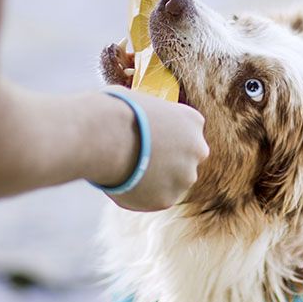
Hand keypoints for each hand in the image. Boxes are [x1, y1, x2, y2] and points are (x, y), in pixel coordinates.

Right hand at [96, 87, 207, 211]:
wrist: (105, 136)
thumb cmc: (116, 112)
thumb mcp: (142, 102)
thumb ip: (152, 117)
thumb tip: (140, 121)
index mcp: (193, 120)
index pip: (187, 133)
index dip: (166, 137)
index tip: (149, 140)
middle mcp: (197, 149)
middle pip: (185, 160)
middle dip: (167, 161)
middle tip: (141, 161)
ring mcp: (185, 177)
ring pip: (172, 182)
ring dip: (155, 180)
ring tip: (126, 172)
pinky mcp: (167, 199)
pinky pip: (155, 198)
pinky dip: (141, 195)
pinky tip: (123, 183)